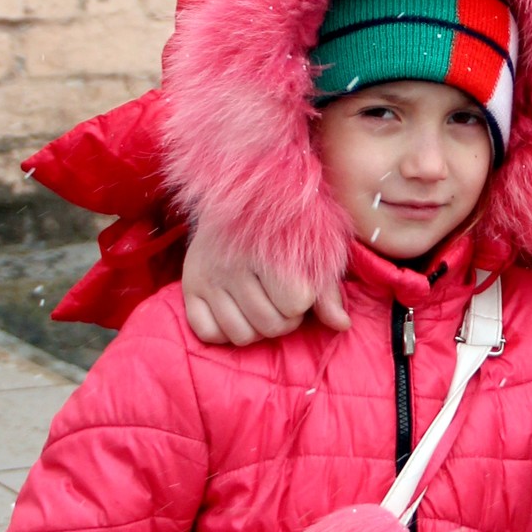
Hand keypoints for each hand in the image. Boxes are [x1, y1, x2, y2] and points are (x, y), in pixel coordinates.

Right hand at [181, 224, 349, 346]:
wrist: (236, 195)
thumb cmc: (283, 225)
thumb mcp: (313, 246)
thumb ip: (327, 288)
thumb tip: (342, 325)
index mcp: (268, 248)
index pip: (294, 304)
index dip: (303, 301)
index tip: (300, 285)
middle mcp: (233, 262)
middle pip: (270, 326)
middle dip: (284, 320)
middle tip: (281, 300)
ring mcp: (208, 276)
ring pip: (241, 336)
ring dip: (256, 329)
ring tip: (261, 306)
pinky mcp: (189, 286)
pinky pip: (208, 334)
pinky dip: (223, 332)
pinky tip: (234, 312)